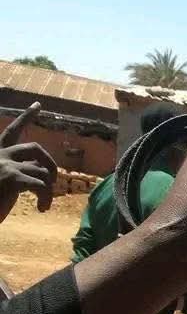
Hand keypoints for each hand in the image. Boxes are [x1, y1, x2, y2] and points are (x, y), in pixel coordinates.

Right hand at [0, 102, 56, 222]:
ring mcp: (5, 165)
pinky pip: (42, 185)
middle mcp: (0, 155)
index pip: (12, 131)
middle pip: (36, 148)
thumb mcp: (3, 183)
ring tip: (43, 205)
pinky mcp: (11, 178)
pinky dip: (46, 197)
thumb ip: (18, 172)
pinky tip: (41, 208)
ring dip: (48, 190)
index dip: (26, 117)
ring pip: (42, 171)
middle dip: (50, 163)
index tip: (38, 105)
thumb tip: (42, 172)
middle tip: (53, 181)